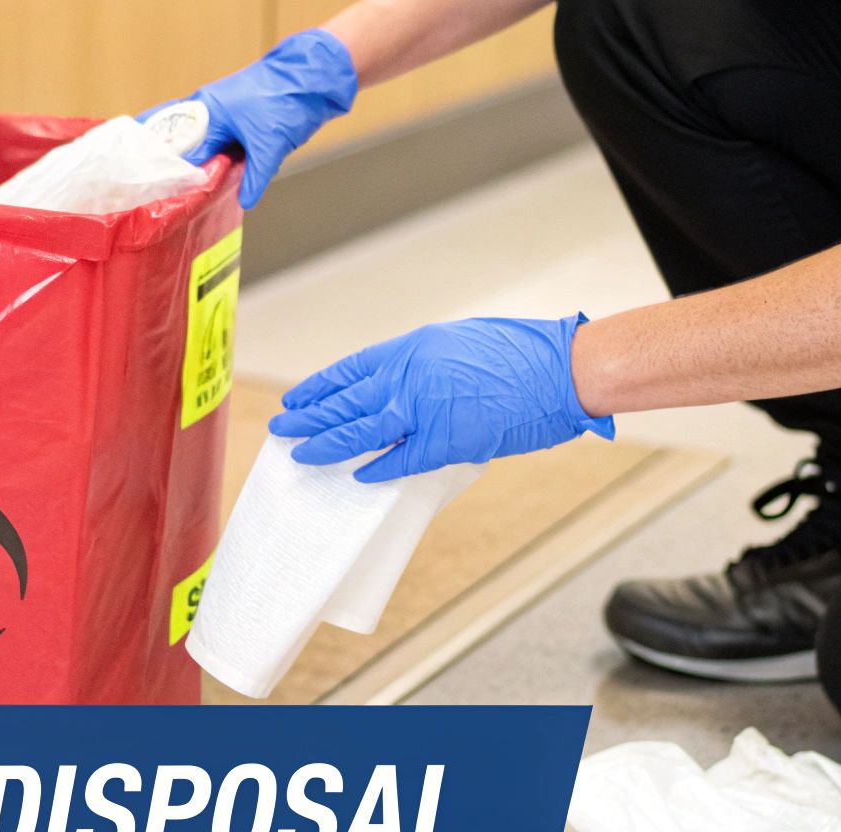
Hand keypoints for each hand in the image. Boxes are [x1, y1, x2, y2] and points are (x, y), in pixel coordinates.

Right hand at [147, 29, 356, 208]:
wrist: (311, 76)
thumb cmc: (284, 100)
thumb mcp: (268, 148)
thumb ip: (254, 178)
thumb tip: (245, 201)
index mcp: (207, 111)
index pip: (185, 150)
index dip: (183, 175)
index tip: (181, 196)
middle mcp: (210, 109)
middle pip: (193, 147)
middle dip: (193, 170)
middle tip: (187, 196)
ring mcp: (225, 111)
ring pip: (211, 145)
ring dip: (212, 164)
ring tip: (205, 191)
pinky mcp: (240, 115)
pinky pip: (225, 141)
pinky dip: (227, 157)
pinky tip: (229, 174)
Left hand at [268, 314, 615, 482]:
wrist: (557, 370)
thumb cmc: (519, 354)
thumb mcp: (458, 346)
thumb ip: (424, 368)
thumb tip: (403, 389)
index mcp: (411, 349)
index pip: (351, 370)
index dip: (320, 386)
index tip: (296, 397)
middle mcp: (408, 376)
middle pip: (346, 401)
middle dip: (310, 416)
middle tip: (282, 427)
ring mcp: (424, 408)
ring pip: (360, 429)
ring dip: (327, 443)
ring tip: (300, 451)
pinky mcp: (445, 439)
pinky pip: (401, 459)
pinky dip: (378, 469)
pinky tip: (356, 476)